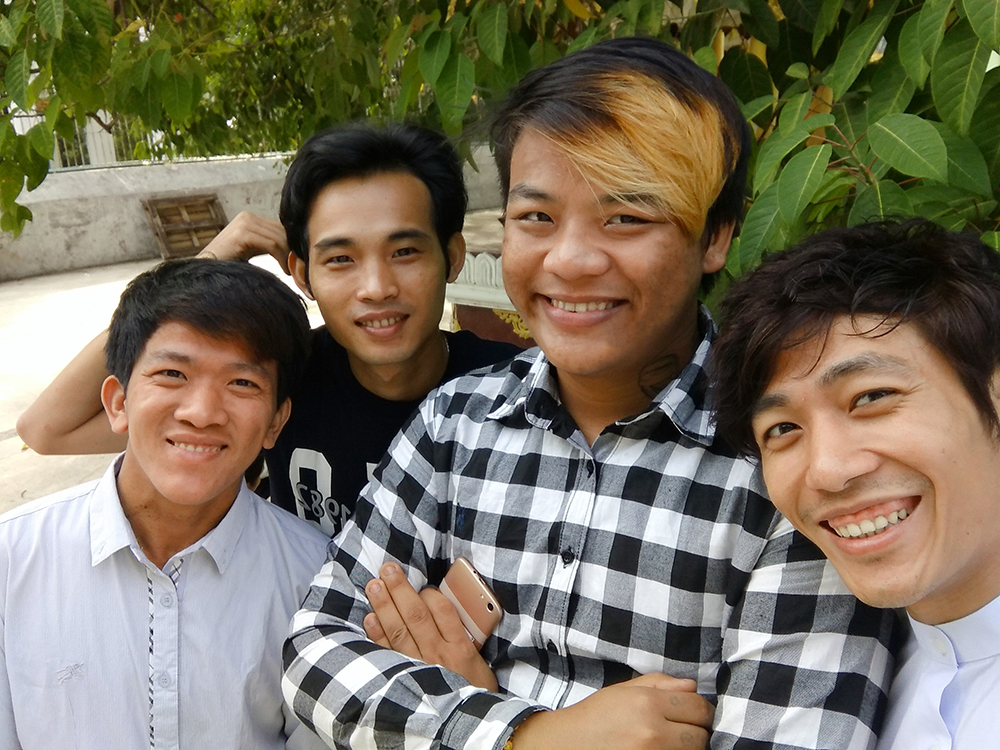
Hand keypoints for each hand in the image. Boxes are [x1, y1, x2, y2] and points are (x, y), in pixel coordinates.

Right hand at [197, 212, 290, 272]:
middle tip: (296, 266)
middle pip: (281, 230)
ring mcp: (243, 223)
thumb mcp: (251, 249)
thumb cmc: (229, 264)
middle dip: (291, 249)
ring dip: (287, 255)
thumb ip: (266, 243)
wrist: (206, 270)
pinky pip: (272, 244)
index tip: (296, 260)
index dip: (290, 243)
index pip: (279, 227)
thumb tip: (291, 247)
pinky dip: (281, 257)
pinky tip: (284, 269)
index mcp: (249, 218)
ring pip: (279, 237)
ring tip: (289, 270)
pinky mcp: (242, 234)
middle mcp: (247, 216)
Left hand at [363, 562, 498, 691]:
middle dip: (400, 589)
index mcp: (461, 648)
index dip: (429, 593)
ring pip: (399, 629)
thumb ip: (465, 641)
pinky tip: (370, 617)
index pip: (443, 611)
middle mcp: (439, 654)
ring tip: (374, 585)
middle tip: (387, 569)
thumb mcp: (480, 666)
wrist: (469, 729)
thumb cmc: (475, 696)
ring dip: (384, 605)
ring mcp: (420, 666)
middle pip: (416, 614)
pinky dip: (378, 634)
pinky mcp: (406, 677)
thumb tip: (447, 614)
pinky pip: (389, 652)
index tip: (421, 585)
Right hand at [513, 673, 712, 749]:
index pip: (699, 708)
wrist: (566, 745)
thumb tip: (692, 687)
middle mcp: (651, 731)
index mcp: (647, 703)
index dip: (701, 710)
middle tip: (683, 729)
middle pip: (700, 735)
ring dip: (687, 747)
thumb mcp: (623, 690)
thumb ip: (659, 684)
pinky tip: (663, 749)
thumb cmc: (595, 716)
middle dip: (696, 731)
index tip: (694, 713)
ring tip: (671, 741)